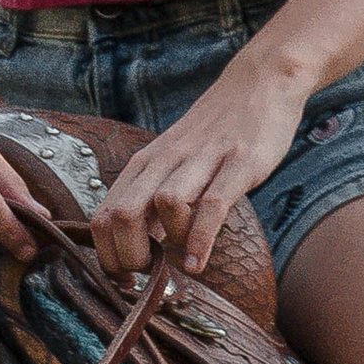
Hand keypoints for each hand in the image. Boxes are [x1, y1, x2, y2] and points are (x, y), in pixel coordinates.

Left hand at [93, 44, 310, 279]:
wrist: (259, 83)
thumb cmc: (214, 132)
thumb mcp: (174, 162)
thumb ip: (156, 202)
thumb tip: (138, 250)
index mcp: (145, 164)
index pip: (104, 214)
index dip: (106, 254)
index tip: (122, 279)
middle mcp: (166, 160)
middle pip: (124, 213)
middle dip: (127, 257)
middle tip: (145, 280)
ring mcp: (203, 159)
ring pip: (164, 204)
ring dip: (167, 245)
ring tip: (178, 266)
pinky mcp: (239, 162)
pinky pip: (214, 205)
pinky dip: (201, 238)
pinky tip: (198, 261)